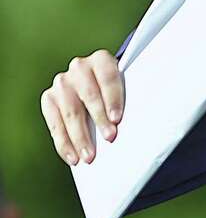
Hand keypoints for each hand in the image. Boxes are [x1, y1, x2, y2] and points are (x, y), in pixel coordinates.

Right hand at [40, 51, 124, 165]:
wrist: (97, 84)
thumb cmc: (119, 91)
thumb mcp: (128, 87)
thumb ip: (132, 98)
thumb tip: (143, 127)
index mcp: (102, 60)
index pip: (108, 77)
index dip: (113, 98)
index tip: (118, 119)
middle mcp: (79, 68)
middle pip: (89, 96)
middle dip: (99, 120)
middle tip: (110, 139)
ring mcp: (62, 82)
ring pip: (70, 112)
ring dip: (80, 137)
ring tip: (89, 157)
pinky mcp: (49, 98)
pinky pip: (54, 123)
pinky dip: (64, 143)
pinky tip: (72, 157)